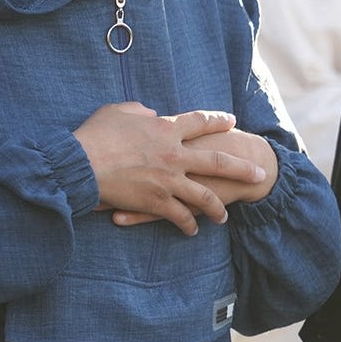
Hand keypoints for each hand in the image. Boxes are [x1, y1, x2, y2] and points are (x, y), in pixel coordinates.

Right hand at [75, 105, 262, 234]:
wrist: (82, 164)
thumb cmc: (95, 134)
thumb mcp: (119, 111)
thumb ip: (140, 111)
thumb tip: (150, 114)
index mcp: (165, 128)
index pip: (199, 122)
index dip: (217, 120)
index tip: (231, 121)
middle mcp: (174, 154)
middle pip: (217, 161)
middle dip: (241, 168)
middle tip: (258, 174)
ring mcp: (168, 180)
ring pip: (204, 196)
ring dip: (218, 207)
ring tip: (225, 214)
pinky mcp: (157, 202)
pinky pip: (180, 216)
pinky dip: (188, 224)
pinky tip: (193, 230)